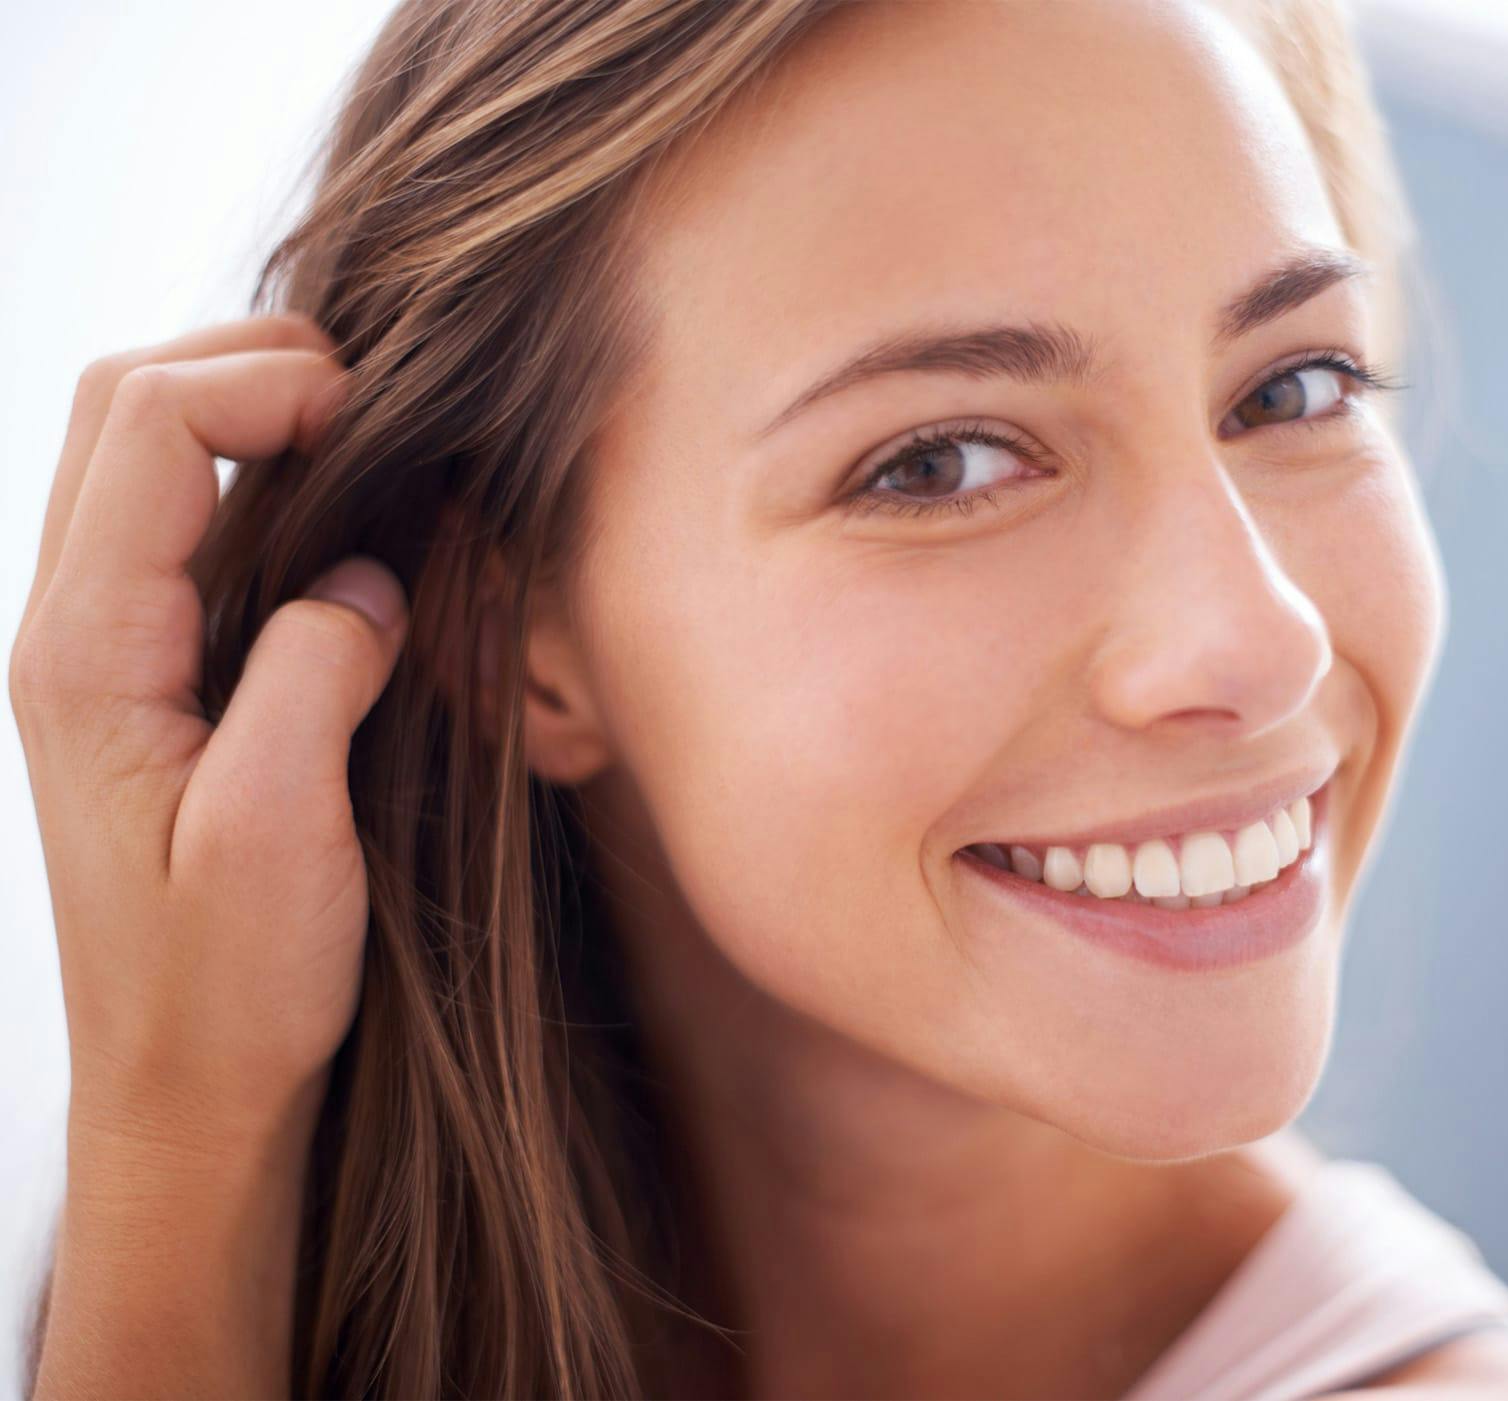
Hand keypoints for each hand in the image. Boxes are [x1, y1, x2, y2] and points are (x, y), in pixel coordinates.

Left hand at [9, 313, 408, 1149]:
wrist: (182, 1089)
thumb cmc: (226, 987)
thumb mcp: (283, 836)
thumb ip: (318, 677)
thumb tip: (368, 576)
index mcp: (88, 653)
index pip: (150, 425)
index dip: (270, 383)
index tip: (383, 423)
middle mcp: (72, 631)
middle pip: (123, 405)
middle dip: (251, 364)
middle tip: (379, 403)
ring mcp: (101, 652)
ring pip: (143, 453)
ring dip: (250, 413)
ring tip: (369, 440)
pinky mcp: (146, 679)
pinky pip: (181, 526)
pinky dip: (257, 482)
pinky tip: (341, 520)